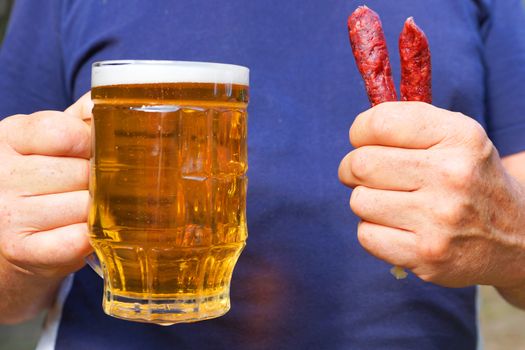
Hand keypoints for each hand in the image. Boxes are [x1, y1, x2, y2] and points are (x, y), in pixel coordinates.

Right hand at [0, 93, 92, 279]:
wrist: (6, 244)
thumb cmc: (35, 185)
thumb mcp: (44, 143)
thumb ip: (77, 119)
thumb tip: (117, 97)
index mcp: (6, 137)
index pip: (64, 131)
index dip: (92, 143)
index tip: (94, 153)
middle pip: (81, 171)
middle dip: (99, 180)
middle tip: (98, 187)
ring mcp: (7, 215)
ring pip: (85, 204)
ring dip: (99, 209)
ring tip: (91, 210)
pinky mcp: (22, 251)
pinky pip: (80, 238)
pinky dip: (93, 235)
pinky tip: (86, 231)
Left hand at [338, 102, 524, 288]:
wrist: (517, 237)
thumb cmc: (469, 179)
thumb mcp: (456, 137)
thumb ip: (408, 124)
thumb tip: (357, 130)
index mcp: (458, 136)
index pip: (380, 123)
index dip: (360, 131)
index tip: (363, 140)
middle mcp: (452, 175)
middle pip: (361, 164)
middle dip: (353, 168)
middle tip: (366, 174)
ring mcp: (440, 219)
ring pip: (359, 201)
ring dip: (366, 201)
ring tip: (391, 202)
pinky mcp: (427, 255)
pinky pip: (365, 236)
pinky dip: (373, 231)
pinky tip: (396, 227)